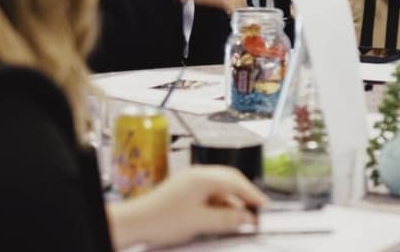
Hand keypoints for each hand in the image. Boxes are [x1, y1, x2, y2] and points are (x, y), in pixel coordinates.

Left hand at [107, 165, 266, 249]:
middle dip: (243, 197)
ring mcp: (190, 182)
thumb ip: (227, 219)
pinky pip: (209, 194)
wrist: (134, 223)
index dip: (253, 194)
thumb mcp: (200, 222)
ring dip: (230, 204)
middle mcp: (198, 175)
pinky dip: (218, 206)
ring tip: (237, 221)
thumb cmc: (160, 219)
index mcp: (203, 177)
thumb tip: (247, 218)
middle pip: (229, 182)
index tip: (265, 206)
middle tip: (255, 213)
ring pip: (219, 189)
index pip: (236, 181)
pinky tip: (220, 218)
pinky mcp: (184, 191)